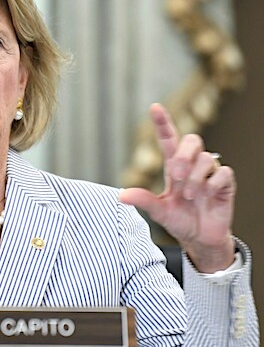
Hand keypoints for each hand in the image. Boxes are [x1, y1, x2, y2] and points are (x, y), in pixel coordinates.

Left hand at [119, 103, 234, 272]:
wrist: (200, 239)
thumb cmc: (180, 221)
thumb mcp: (159, 211)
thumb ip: (143, 201)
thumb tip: (121, 195)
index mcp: (173, 167)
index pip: (169, 140)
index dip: (163, 123)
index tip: (154, 107)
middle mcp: (192, 166)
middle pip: (192, 140)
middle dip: (183, 155)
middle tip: (175, 176)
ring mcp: (210, 173)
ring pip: (206, 157)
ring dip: (194, 178)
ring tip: (190, 196)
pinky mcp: (225, 183)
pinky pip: (222, 172)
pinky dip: (211, 184)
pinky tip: (207, 196)